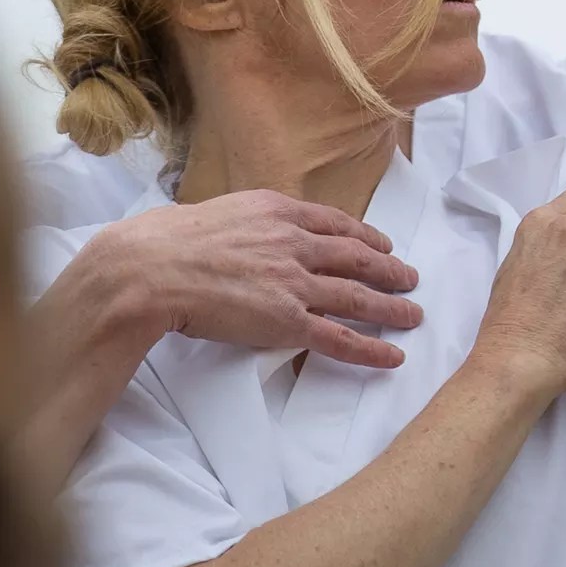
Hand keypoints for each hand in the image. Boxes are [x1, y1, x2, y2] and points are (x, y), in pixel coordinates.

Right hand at [98, 190, 424, 368]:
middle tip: (410, 278)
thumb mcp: (216, 211)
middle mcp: (294, 243)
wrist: (152, 268)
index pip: (334, 223)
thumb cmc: (167, 240)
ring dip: (391, 308)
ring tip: (413, 315)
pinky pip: (340, 338)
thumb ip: (244, 223)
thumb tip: (242, 233)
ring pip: (358, 297)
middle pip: (357, 257)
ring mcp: (294, 283)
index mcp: (277, 211)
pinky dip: (371, 349)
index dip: (364, 235)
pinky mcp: (287, 322)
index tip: (381, 244)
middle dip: (389, 269)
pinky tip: (392, 355)